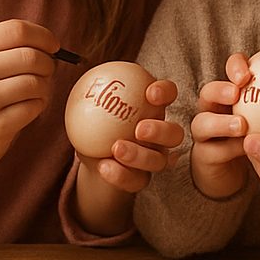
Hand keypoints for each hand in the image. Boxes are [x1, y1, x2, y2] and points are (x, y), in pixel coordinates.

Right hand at [0, 19, 57, 182]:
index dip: (43, 36)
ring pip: (36, 82)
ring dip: (45, 87)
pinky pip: (35, 106)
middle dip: (48, 63)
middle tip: (45, 73)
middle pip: (31, 55)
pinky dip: (38, 106)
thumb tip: (49, 42)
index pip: (16, 29)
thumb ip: (4, 48)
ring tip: (33, 93)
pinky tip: (25, 109)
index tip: (52, 46)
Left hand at [89, 79, 184, 193]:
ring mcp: (154, 159)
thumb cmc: (96, 125)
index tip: (151, 93)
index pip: (168, 95)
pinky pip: (138, 180)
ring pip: (159, 161)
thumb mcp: (90, 108)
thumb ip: (93, 95)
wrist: (93, 160)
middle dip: (162, 130)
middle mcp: (160, 135)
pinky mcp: (142, 180)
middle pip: (174, 133)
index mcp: (152, 109)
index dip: (166, 92)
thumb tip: (85, 79)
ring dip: (140, 155)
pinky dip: (122, 175)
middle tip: (140, 129)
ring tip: (117, 149)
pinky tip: (104, 167)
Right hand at [189, 52, 252, 198]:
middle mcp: (213, 108)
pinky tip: (243, 150)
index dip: (236, 66)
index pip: (230, 70)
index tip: (249, 73)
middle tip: (237, 93)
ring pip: (201, 123)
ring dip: (221, 123)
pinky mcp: (203, 157)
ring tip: (242, 125)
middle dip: (219, 90)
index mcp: (232, 92)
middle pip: (207, 92)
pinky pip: (212, 151)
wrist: (239, 169)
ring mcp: (204, 133)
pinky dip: (228, 149)